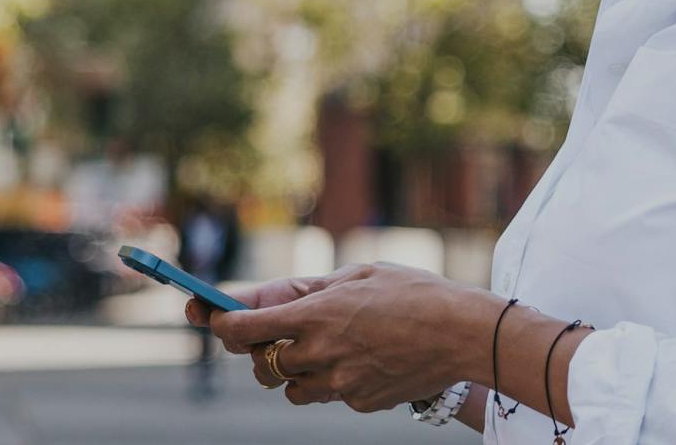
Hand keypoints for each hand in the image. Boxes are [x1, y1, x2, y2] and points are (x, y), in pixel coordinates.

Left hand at [206, 262, 495, 412]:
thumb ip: (319, 289)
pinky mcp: (360, 401)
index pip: (246, 329)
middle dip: (261, 351)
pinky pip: (331, 394)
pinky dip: (334, 380)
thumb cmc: (414, 292)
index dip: (221, 325)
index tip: (213, 320)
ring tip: (319, 350)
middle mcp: (320, 352)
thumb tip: (290, 299)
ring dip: (294, 372)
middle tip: (271, 337)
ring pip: (293, 388)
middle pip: (264, 365)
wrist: (461, 333)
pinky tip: (360, 360)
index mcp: (315, 314)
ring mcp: (340, 382)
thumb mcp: (361, 274)